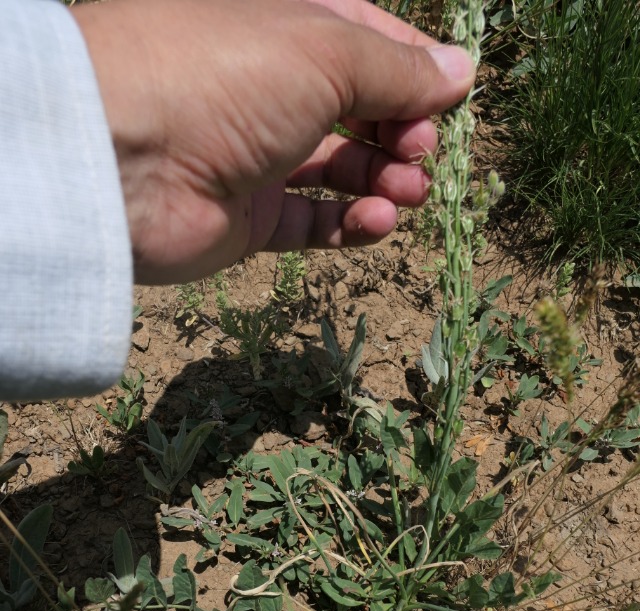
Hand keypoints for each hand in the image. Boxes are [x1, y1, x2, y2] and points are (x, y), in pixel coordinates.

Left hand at [73, 0, 474, 283]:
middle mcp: (265, 85)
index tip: (454, 95)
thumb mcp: (325, 52)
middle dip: (401, 128)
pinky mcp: (245, 216)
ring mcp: (254, 154)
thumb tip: (460, 72)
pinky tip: (376, 221)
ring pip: (338, 167)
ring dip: (383, 179)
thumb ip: (397, 70)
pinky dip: (349, 223)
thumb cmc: (222, 76)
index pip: (363, 36)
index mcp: (280, 21)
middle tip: (423, 152)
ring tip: (408, 193)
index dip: (412, 66)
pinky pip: (310, 220)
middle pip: (355, 106)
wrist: (123, 163)